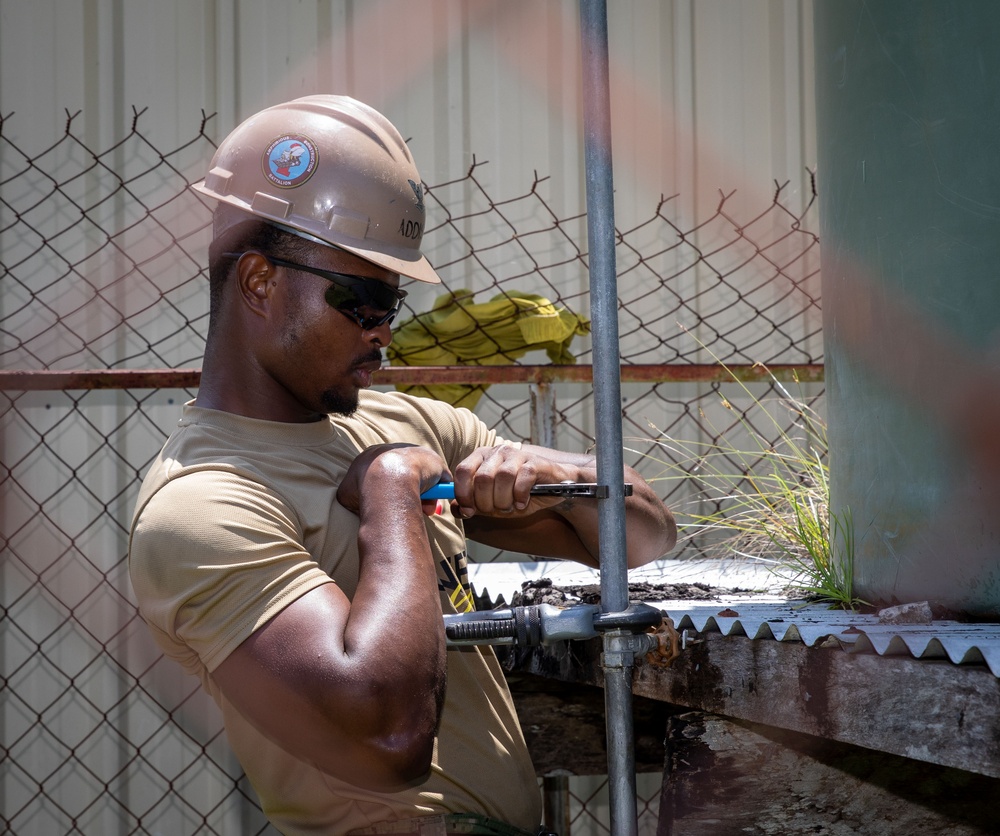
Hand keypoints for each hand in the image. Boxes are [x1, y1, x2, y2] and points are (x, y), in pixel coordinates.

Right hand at [337, 443, 450, 516]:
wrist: (386, 480)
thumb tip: (362, 501)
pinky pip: (440, 479)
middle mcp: (396, 450)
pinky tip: (432, 505)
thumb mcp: (347, 492)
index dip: (389, 490)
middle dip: (409, 495)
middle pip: (406, 475)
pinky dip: (438, 492)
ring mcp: (416, 453)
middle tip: (412, 510)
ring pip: (422, 479)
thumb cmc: (363, 488)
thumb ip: (354, 494)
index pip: (385, 472)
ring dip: (424, 497)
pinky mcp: (434, 461)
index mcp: (374, 454)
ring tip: (423, 511)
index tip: (392, 504)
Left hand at [451, 444, 580, 517]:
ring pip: (502, 477)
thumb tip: (455, 509)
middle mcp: (497, 451)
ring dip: (503, 499)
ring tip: (509, 506)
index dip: (463, 493)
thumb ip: (472, 504)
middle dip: (486, 501)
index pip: (463, 470)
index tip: (469, 510)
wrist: (551, 488)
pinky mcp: (535, 462)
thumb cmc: (518, 494)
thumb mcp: (492, 503)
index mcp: (482, 457)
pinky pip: (522, 479)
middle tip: (495, 510)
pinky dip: (520, 495)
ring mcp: (517, 455)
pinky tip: (522, 502)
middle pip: (482, 477)